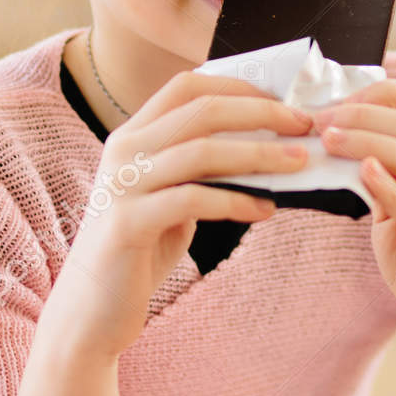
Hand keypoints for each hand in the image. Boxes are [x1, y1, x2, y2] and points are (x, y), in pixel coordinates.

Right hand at [45, 69, 315, 359]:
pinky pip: (193, 200)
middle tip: (305, 125)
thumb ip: (203, 169)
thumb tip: (272, 148)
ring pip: (202, 151)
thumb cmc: (142, 249)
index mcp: (132, 135)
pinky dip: (237, 201)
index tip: (285, 102)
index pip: (187, 86)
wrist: (90, 309)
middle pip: (201, 110)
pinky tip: (266, 210)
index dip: (239, 86)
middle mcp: (123, 150)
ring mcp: (121, 185)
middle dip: (261, 113)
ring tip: (299, 163)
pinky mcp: (127, 224)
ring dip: (259, 154)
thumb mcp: (172, 196)